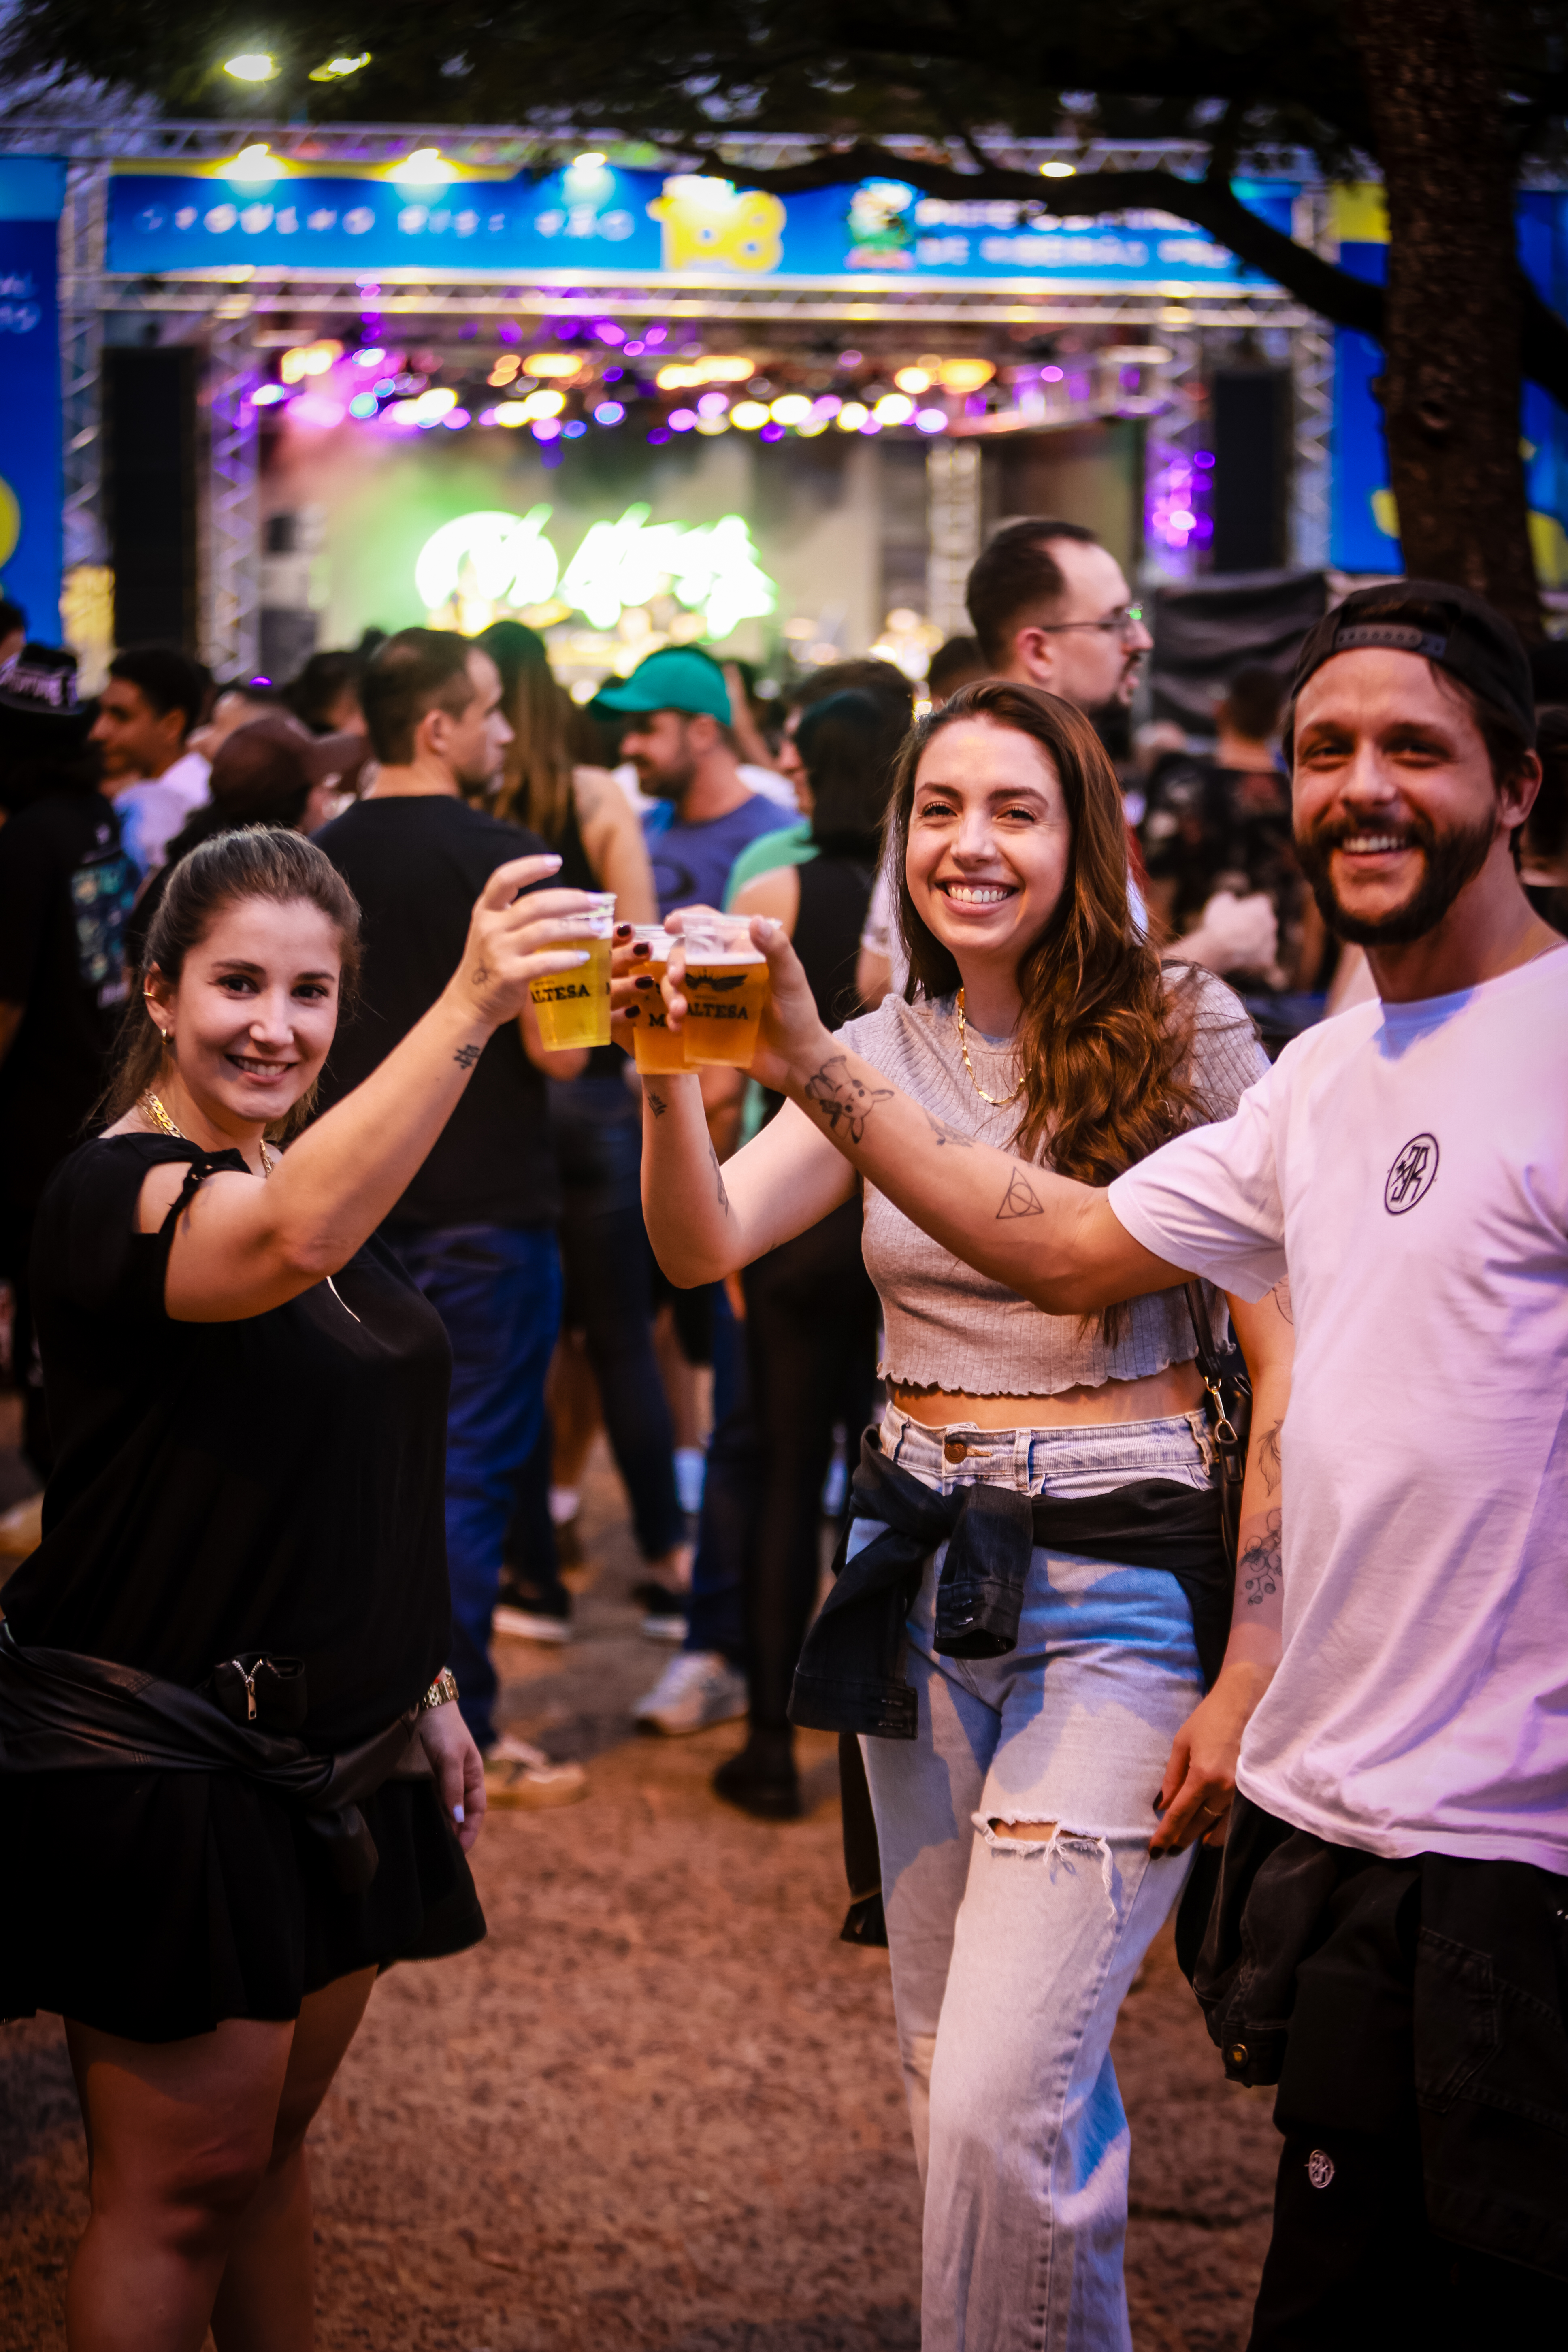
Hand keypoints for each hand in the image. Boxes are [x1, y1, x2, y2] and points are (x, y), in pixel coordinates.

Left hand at [418, 1699, 485, 1852]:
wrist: (426, 1701)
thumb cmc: (442, 1727)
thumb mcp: (450, 1758)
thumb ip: (453, 1788)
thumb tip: (458, 1819)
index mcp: (473, 1774)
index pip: (476, 1810)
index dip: (471, 1831)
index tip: (461, 1851)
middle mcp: (461, 1777)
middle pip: (463, 1811)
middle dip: (458, 1833)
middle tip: (445, 1854)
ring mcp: (445, 1774)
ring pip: (448, 1806)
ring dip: (445, 1823)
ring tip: (433, 1842)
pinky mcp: (430, 1770)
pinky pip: (434, 1797)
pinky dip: (433, 1811)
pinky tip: (422, 1820)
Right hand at [449, 856, 602, 1029]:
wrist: (469, 1004)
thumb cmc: (492, 965)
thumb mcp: (495, 933)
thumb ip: (520, 916)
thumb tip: (570, 904)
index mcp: (486, 911)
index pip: (504, 878)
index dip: (531, 866)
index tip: (557, 861)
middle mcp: (490, 926)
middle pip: (536, 903)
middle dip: (572, 899)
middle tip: (598, 901)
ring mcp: (498, 950)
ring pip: (545, 929)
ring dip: (578, 927)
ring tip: (600, 928)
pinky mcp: (509, 975)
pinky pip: (545, 962)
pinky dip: (568, 958)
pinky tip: (585, 957)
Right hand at [610, 919, 671, 1055]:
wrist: (676, 1040)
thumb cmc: (673, 997)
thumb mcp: (675, 967)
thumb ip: (670, 943)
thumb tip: (674, 923)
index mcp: (613, 962)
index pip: (607, 944)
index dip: (615, 935)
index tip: (630, 929)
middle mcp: (603, 982)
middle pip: (603, 966)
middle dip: (623, 956)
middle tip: (645, 949)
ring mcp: (602, 1007)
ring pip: (605, 994)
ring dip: (624, 986)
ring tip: (646, 982)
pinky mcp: (608, 1032)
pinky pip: (607, 1023)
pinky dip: (621, 1016)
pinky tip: (636, 1011)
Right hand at [662, 907, 830, 1094]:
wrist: (797, 1061)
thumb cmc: (799, 1015)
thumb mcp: (791, 979)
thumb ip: (777, 949)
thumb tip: (754, 921)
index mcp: (740, 953)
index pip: (710, 928)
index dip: (688, 921)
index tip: (671, 925)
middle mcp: (721, 972)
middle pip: (685, 956)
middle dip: (674, 963)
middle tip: (677, 978)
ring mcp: (711, 999)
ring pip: (677, 986)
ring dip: (670, 993)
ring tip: (680, 1011)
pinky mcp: (706, 1024)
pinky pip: (679, 1016)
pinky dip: (672, 1019)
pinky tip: (677, 1027)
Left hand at [1149, 1661, 1269, 1854]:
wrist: (1249, 1699)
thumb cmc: (1211, 1716)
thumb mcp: (1183, 1742)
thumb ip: (1173, 1776)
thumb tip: (1164, 1805)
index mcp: (1203, 1776)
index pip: (1179, 1815)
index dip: (1165, 1835)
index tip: (1154, 1851)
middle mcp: (1225, 1789)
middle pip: (1199, 1825)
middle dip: (1181, 1840)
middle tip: (1167, 1851)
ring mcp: (1242, 1791)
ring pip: (1220, 1827)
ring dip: (1202, 1837)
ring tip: (1188, 1844)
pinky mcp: (1251, 1788)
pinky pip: (1234, 1817)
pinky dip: (1221, 1828)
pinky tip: (1212, 1833)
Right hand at [1188, 889, 1278, 977]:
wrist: (1220, 948)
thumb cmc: (1219, 923)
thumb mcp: (1219, 904)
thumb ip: (1228, 899)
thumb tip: (1230, 898)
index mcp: (1262, 906)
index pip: (1259, 904)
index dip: (1247, 909)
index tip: (1237, 914)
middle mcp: (1271, 922)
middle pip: (1264, 923)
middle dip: (1253, 926)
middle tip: (1237, 930)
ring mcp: (1271, 941)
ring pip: (1264, 940)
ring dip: (1255, 942)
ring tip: (1238, 945)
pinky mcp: (1268, 957)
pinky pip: (1262, 957)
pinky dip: (1254, 958)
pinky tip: (1242, 957)